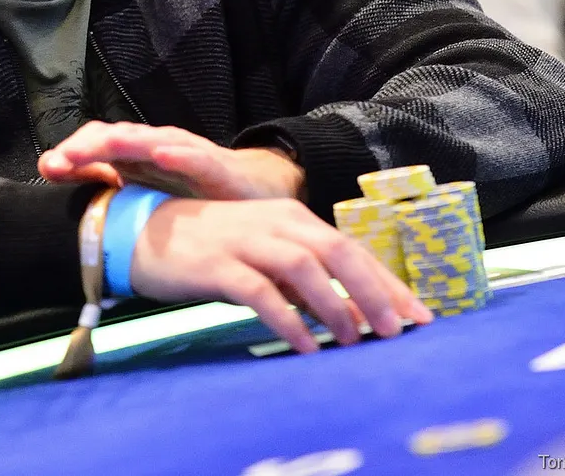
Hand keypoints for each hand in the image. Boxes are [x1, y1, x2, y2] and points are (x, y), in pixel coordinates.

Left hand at [38, 121, 304, 199]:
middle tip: (62, 161)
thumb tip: (57, 189)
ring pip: (151, 140)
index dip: (72, 154)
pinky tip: (162, 154)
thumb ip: (101, 193)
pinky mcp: (215, 167)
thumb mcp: (141, 195)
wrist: (249, 191)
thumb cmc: (188, 191)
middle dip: (88, 147)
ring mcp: (186, 152)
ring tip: (103, 145)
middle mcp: (156, 146)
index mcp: (135, 154)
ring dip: (126, 141)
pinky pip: (196, 156)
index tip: (48, 170)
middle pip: (117, 138)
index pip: (97, 143)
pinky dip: (179, 154)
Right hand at [129, 197, 431, 352]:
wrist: (146, 233)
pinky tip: (305, 346)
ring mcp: (246, 240)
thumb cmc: (214, 248)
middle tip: (396, 332)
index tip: (419, 318)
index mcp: (294, 219)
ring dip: (334, 305)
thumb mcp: (266, 257)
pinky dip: (287, 318)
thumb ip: (306, 280)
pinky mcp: (218, 264)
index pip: (353, 249)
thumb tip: (354, 315)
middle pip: (338, 251)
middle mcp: (276, 222)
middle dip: (373, 292)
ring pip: (304, 266)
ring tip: (353, 341)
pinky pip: (260, 291)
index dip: (388, 284)